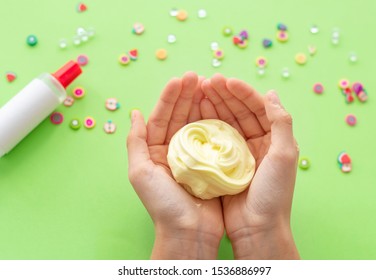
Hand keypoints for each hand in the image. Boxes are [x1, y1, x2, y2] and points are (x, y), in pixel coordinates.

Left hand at [127, 72, 223, 258]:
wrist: (189, 232)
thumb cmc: (162, 204)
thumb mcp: (140, 172)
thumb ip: (136, 141)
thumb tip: (134, 113)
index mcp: (155, 151)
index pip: (161, 117)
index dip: (170, 97)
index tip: (181, 79)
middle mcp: (173, 150)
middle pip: (180, 116)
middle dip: (187, 95)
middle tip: (197, 76)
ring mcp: (193, 155)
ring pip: (197, 123)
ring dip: (201, 104)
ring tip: (209, 85)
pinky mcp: (210, 162)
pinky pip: (212, 137)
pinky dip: (216, 121)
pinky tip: (220, 107)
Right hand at [201, 74, 299, 258]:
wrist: (257, 228)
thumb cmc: (274, 193)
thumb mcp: (284, 155)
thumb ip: (281, 122)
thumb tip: (272, 93)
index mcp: (274, 138)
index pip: (257, 107)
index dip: (241, 92)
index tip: (224, 80)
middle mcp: (257, 142)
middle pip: (239, 112)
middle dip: (224, 95)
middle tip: (206, 82)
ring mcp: (239, 153)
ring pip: (226, 122)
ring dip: (214, 106)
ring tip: (199, 92)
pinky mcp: (224, 163)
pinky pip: (215, 139)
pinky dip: (206, 125)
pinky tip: (196, 114)